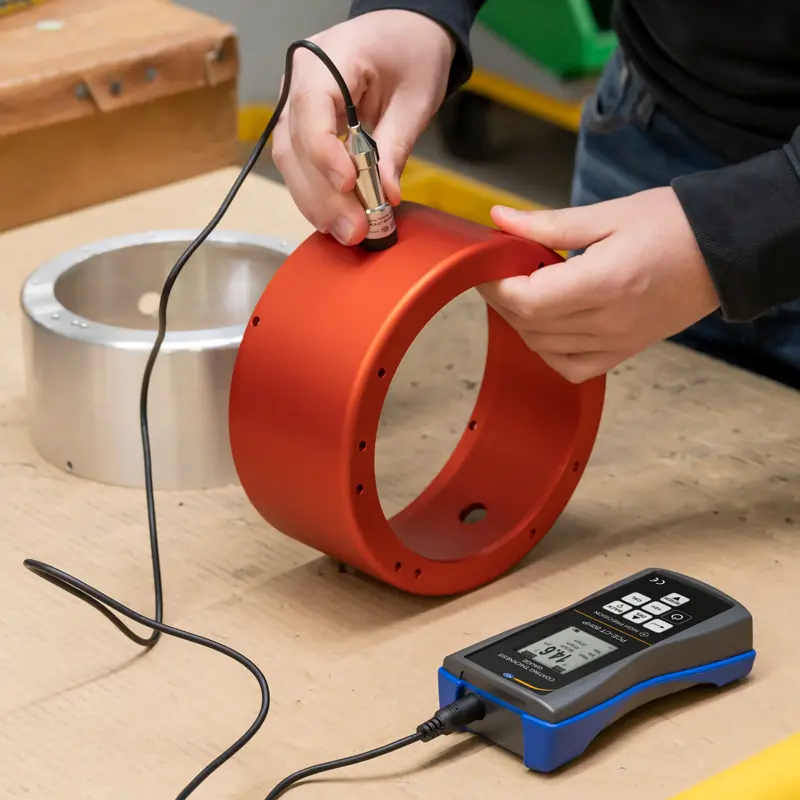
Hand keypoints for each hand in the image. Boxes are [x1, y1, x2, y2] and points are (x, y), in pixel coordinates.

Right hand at [271, 11, 454, 244]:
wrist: (404, 33)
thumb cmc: (411, 52)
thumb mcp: (415, 97)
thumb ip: (395, 145)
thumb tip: (386, 195)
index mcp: (329, 57)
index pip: (310, 107)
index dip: (323, 150)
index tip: (348, 183)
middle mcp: (299, 80)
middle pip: (294, 145)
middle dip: (322, 194)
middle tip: (354, 229)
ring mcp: (296, 105)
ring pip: (292, 163)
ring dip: (318, 203)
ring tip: (349, 232)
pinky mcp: (303, 127)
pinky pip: (301, 166)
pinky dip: (319, 195)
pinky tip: (338, 219)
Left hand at [478, 187, 719, 382]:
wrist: (728, 250)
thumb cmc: (673, 224)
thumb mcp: (608, 214)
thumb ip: (548, 224)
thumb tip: (499, 219)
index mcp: (604, 283)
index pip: (526, 300)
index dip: (495, 285)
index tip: (487, 264)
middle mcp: (609, 322)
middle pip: (529, 325)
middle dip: (503, 298)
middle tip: (500, 270)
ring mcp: (617, 343)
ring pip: (544, 348)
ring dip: (522, 321)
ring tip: (524, 290)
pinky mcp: (625, 352)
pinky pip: (571, 368)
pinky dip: (548, 351)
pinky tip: (548, 325)